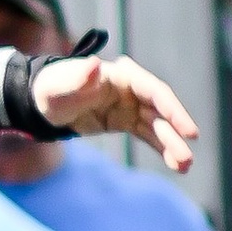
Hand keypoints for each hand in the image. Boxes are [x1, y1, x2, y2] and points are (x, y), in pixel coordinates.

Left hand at [28, 47, 198, 175]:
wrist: (42, 103)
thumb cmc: (51, 89)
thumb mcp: (61, 85)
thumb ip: (79, 78)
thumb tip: (95, 65)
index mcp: (122, 76)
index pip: (155, 92)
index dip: (173, 110)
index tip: (189, 131)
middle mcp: (132, 89)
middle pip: (160, 112)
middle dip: (174, 134)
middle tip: (188, 156)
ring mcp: (130, 106)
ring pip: (156, 127)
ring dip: (171, 145)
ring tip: (185, 165)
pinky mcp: (125, 121)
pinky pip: (147, 135)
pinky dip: (160, 148)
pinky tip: (174, 164)